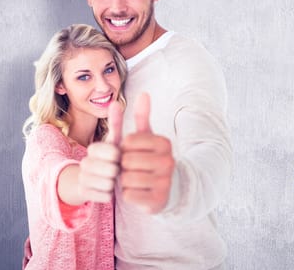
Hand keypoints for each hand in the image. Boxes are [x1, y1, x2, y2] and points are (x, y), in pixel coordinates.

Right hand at [78, 100, 122, 202]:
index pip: (114, 152)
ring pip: (108, 184)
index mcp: (95, 148)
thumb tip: (118, 101)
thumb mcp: (114, 141)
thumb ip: (116, 122)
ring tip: (114, 179)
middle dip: (119, 171)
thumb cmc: (110, 158)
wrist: (94, 181)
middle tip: (118, 170)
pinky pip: (105, 196)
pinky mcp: (84, 193)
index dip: (121, 156)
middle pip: (111, 169)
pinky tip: (109, 190)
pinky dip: (110, 194)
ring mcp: (83, 178)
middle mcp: (85, 162)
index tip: (121, 156)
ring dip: (115, 183)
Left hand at [120, 93, 174, 213]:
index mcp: (164, 143)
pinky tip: (138, 192)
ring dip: (125, 181)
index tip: (133, 153)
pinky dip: (129, 194)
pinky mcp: (159, 200)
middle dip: (124, 166)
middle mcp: (168, 161)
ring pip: (127, 179)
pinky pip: (129, 195)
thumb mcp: (148, 138)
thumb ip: (143, 116)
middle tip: (132, 169)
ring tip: (135, 179)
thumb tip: (143, 93)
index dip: (124, 149)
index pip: (128, 142)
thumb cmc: (151, 159)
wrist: (169, 188)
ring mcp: (165, 181)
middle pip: (127, 161)